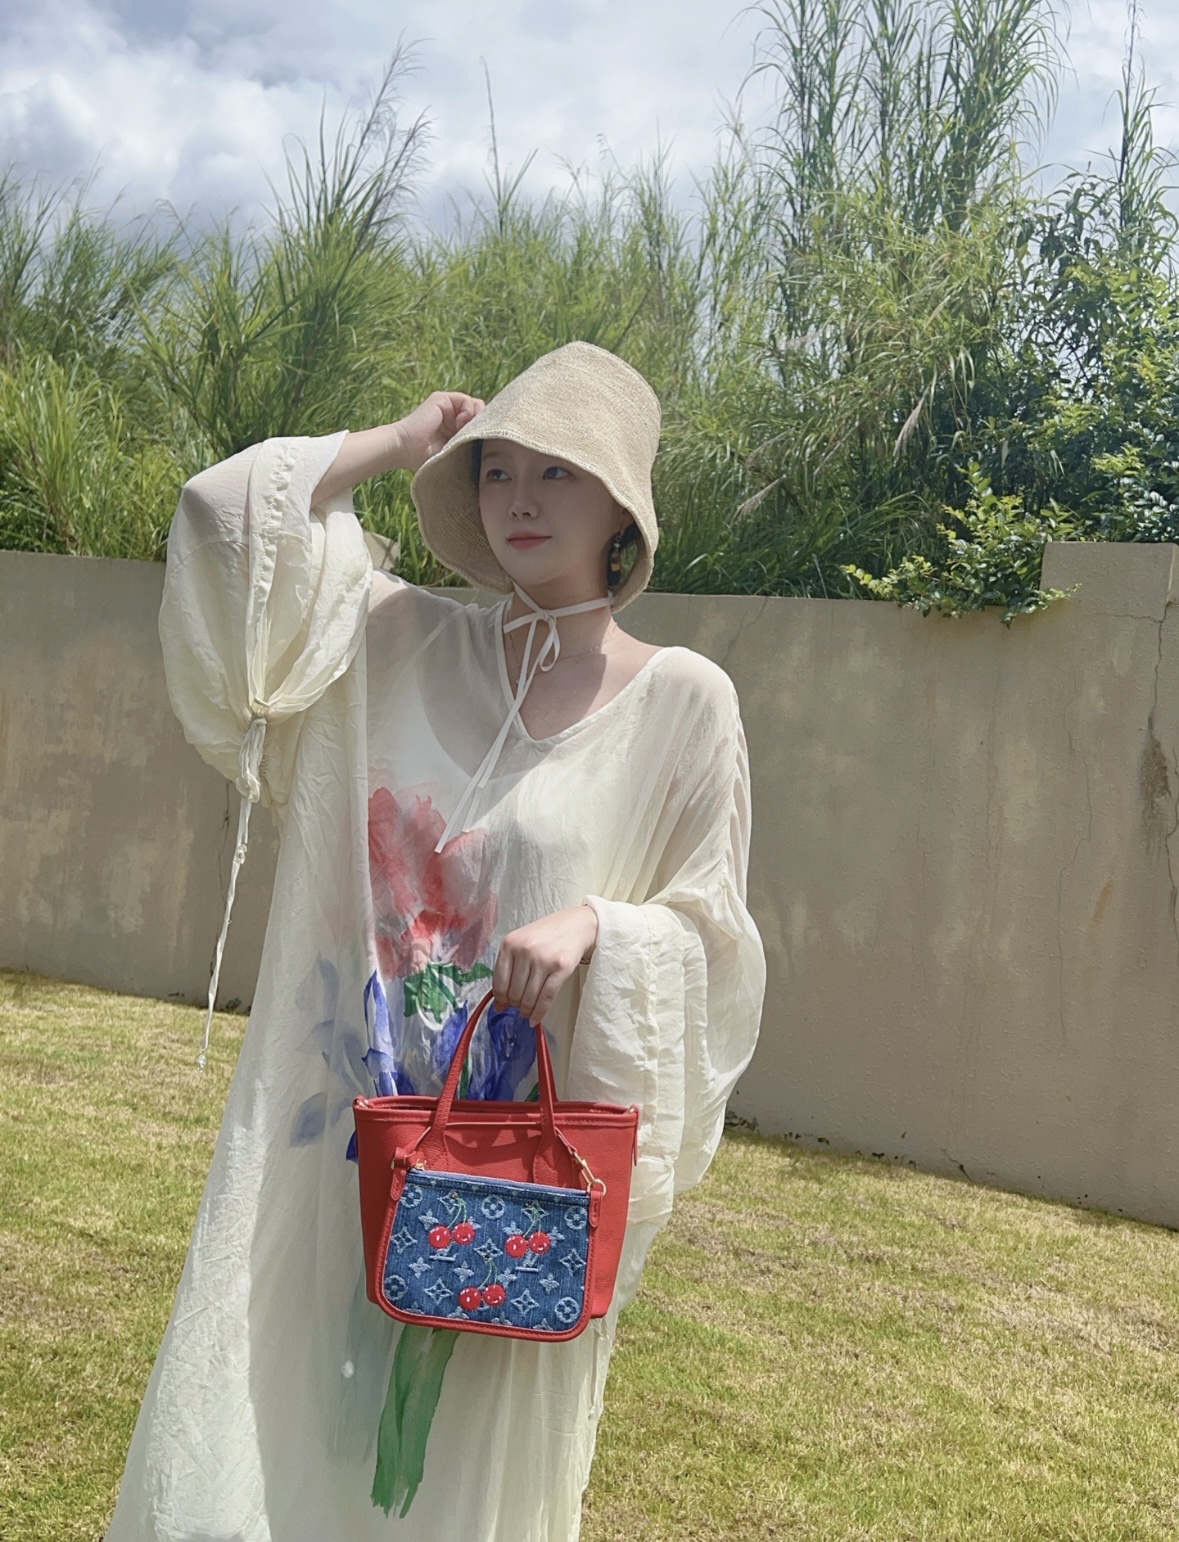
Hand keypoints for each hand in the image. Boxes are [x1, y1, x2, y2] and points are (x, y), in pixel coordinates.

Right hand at [394, 391, 484, 471]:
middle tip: (477, 437)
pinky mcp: (442, 399)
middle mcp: (453, 417)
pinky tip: (460, 424)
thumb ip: (469, 448)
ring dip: (476, 418)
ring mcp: (448, 407)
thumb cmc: (425, 459)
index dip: (486, 431)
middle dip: (483, 425)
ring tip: (465, 431)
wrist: (405, 449)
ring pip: (477, 405)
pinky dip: (468, 411)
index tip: (485, 443)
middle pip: (481, 414)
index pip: (480, 425)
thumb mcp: (454, 454)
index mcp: (456, 430)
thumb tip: (493, 449)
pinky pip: (467, 400)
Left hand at [492, 904, 598, 1024]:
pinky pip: (546, 998)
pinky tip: (535, 1018)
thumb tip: (498, 1005)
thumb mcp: (522, 945)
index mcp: (509, 943)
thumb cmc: (546, 935)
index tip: (503, 1004)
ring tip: (527, 1013)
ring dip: (526, 1010)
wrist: (576, 924)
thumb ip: (508, 971)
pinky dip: (539, 1012)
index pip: (498, 981)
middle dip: (515, 1004)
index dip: (500, 997)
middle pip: (513, 992)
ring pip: (529, 997)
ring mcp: (543, 959)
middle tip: (519, 1007)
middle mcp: (524, 950)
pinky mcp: (561, 967)